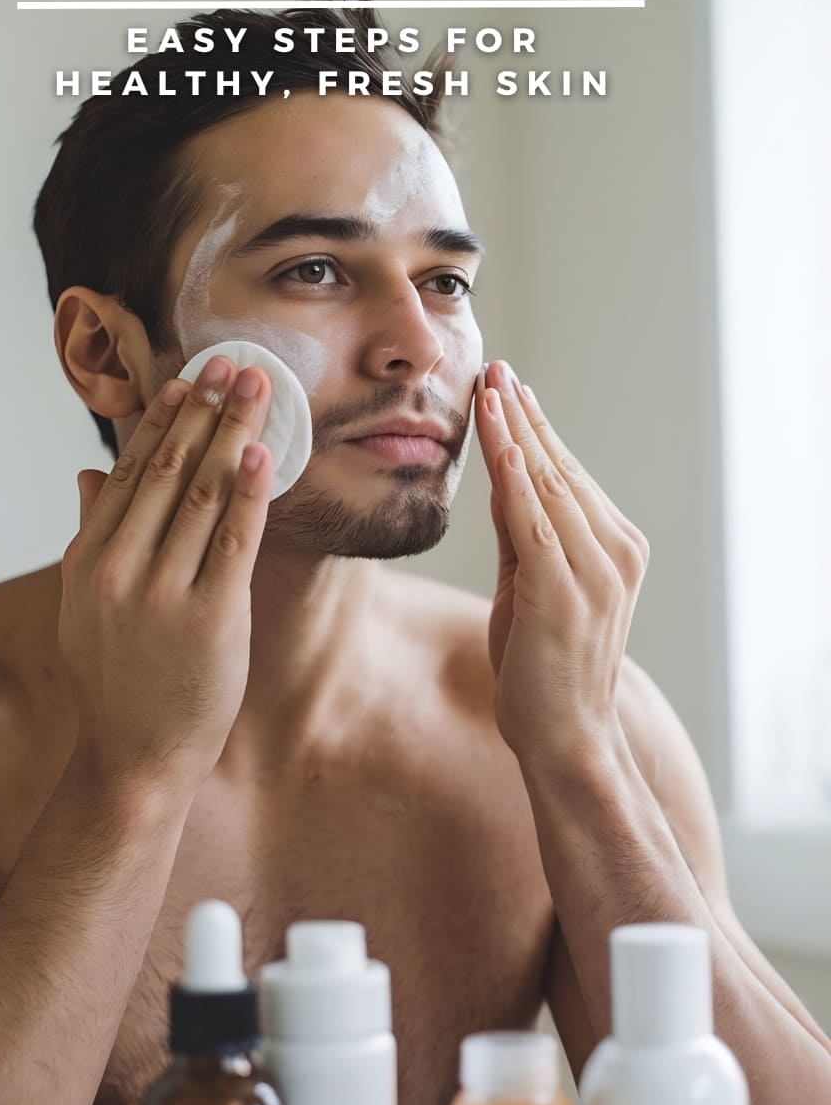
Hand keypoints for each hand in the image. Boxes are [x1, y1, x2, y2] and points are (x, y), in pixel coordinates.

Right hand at [58, 356, 273, 792]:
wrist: (136, 756)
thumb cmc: (117, 680)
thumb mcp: (85, 605)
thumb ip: (89, 534)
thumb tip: (86, 472)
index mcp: (87, 560)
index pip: (126, 472)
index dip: (161, 420)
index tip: (186, 379)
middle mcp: (119, 569)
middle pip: (166, 470)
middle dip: (203, 409)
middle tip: (232, 362)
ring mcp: (163, 592)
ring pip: (201, 492)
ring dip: (231, 431)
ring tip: (256, 388)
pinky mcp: (211, 615)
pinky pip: (234, 538)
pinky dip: (248, 490)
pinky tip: (262, 451)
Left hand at [475, 360, 649, 762]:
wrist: (565, 736)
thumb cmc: (543, 667)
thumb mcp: (530, 585)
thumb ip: (522, 533)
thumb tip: (501, 476)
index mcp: (616, 547)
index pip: (568, 474)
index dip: (535, 429)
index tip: (510, 387)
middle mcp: (614, 550)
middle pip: (558, 468)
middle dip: (523, 416)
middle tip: (496, 368)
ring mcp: (593, 569)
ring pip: (545, 483)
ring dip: (513, 431)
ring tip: (488, 387)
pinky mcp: (561, 588)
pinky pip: (531, 516)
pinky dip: (510, 471)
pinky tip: (494, 438)